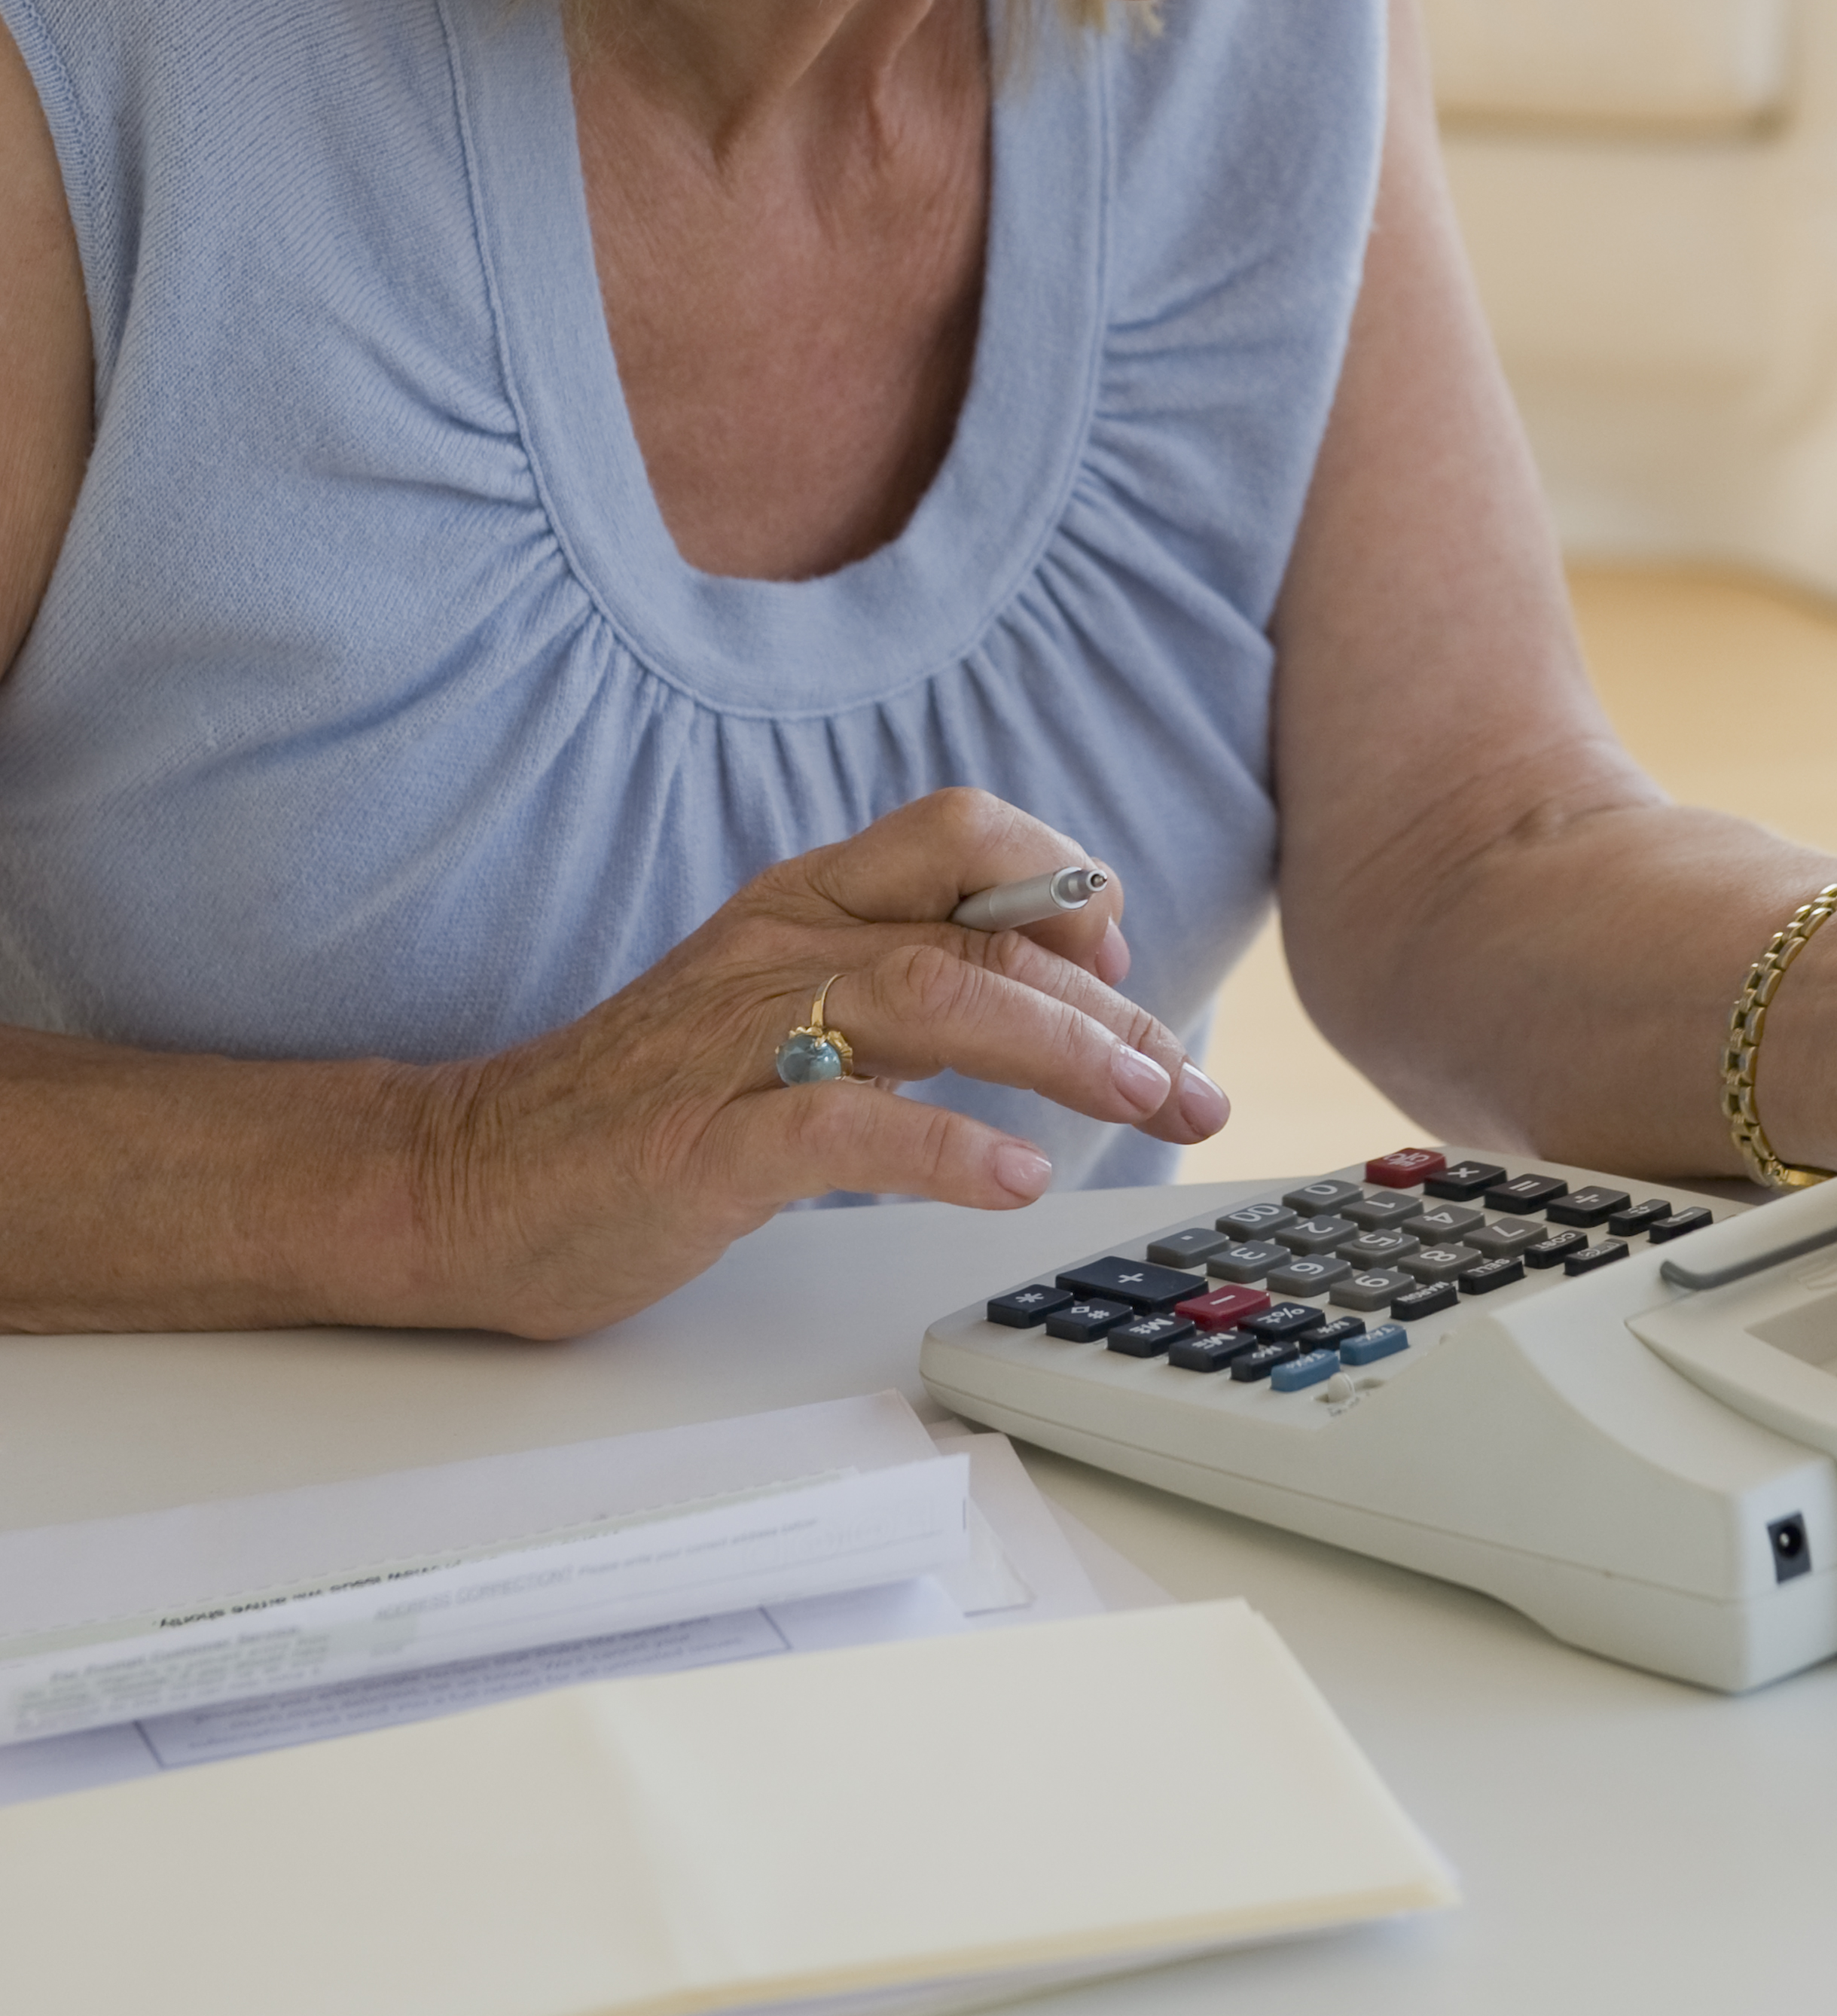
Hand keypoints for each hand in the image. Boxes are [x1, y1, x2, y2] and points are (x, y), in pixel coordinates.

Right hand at [403, 788, 1229, 1337]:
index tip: (1122, 965)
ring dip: (1062, 1053)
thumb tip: (1057, 996)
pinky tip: (1011, 1179)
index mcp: (802, 903)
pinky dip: (940, 1146)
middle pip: (981, 934)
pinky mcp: (701, 1143)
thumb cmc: (648, 1104)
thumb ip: (905, 985)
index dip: (1062, 883)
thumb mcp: (787, 1011)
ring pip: (936, 1001)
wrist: (467, 1180)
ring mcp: (738, 1040)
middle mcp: (780, 945)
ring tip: (1147, 1105)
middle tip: (1189, 1082)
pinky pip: (840, 1126)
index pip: (963, 835)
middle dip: (1110, 1007)